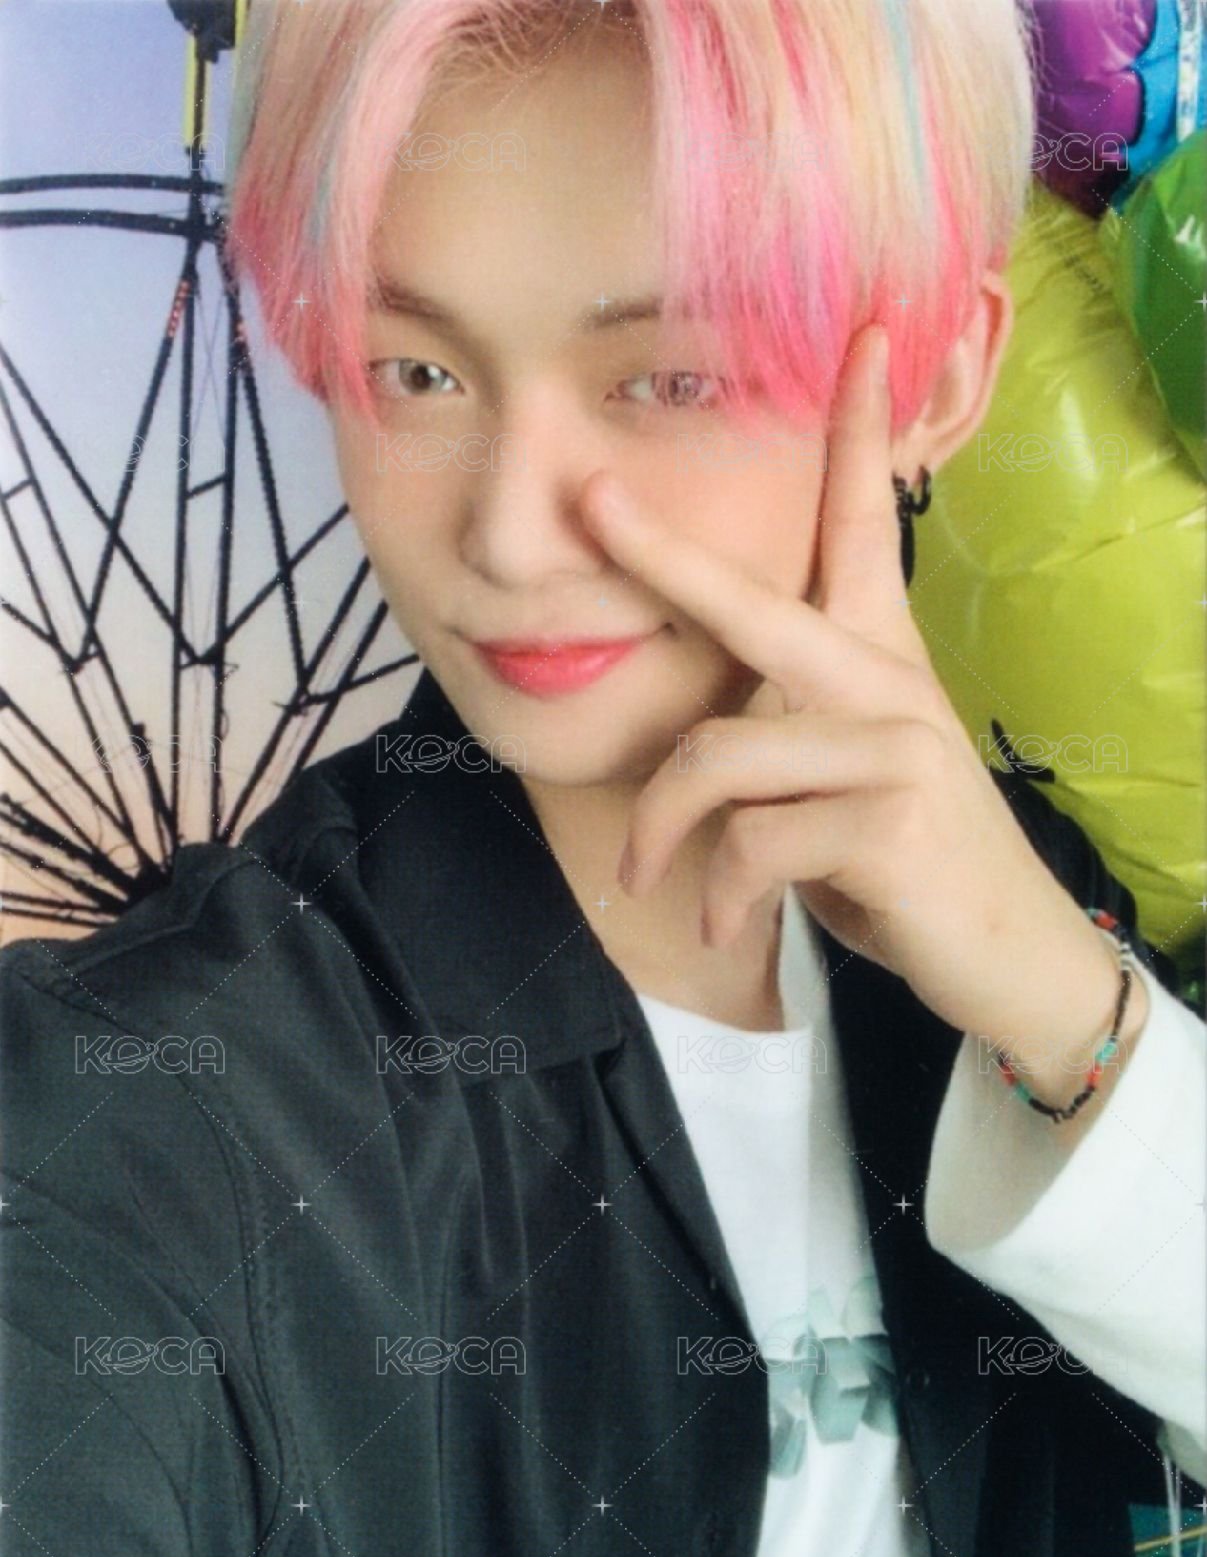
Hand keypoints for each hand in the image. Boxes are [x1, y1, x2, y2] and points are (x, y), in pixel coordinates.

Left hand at [581, 325, 1141, 1097]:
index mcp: (878, 657)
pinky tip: (727, 922)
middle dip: (662, 554)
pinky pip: (750, 841)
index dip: (859, 429)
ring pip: (720, 756)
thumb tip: (695, 737)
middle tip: (590, 500)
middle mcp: (887, 682)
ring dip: (663, 829)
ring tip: (649, 874)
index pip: (864, 524)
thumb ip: (783, 732)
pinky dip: (719, 892)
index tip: (864, 336)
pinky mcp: (886, 820)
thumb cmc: (904, 861)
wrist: (1004, 952)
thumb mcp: (840, 782)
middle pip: (755, 603)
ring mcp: (891, 747)